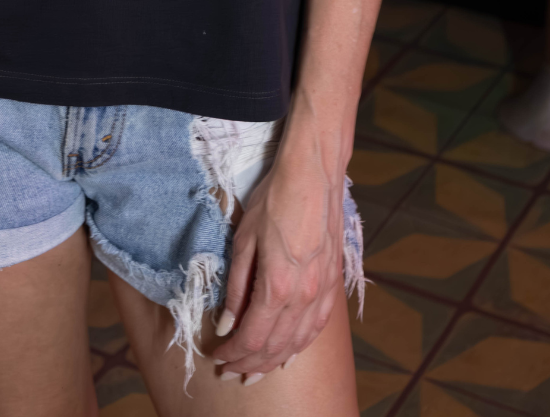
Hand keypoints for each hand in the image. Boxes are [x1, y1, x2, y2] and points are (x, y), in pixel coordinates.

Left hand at [213, 149, 343, 380]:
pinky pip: (316, 327)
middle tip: (230, 374)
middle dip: (250, 364)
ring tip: (255, 372)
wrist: (314, 175)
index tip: (217, 358)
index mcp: (277, 285)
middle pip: (275, 346)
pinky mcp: (332, 284)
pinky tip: (289, 353)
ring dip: (274, 361)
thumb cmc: (274, 199)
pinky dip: (299, 345)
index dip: (233, 354)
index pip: (252, 336)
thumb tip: (226, 324)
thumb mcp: (244, 239)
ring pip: (298, 342)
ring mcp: (322, 292)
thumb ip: (236, 286)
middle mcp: (304, 296)